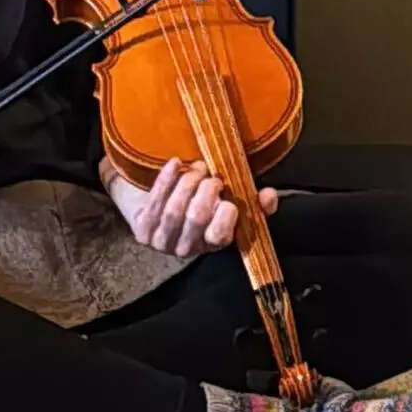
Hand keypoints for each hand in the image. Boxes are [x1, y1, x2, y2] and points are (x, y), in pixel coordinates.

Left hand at [102, 155, 276, 259]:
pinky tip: (176, 163)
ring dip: (187, 183)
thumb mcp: (229, 202)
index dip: (224, 217)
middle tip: (211, 177)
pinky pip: (154, 202)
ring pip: (174, 211)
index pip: (220, 236)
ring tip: (196, 169)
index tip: (228, 196)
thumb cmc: (201, 202)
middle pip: (196, 219)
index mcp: (212, 243)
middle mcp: (187, 248)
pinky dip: (166, 179)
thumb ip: (254, 202)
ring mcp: (162, 242)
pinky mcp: (142, 232)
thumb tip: (269, 195)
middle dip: (205, 191)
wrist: (157, 204)